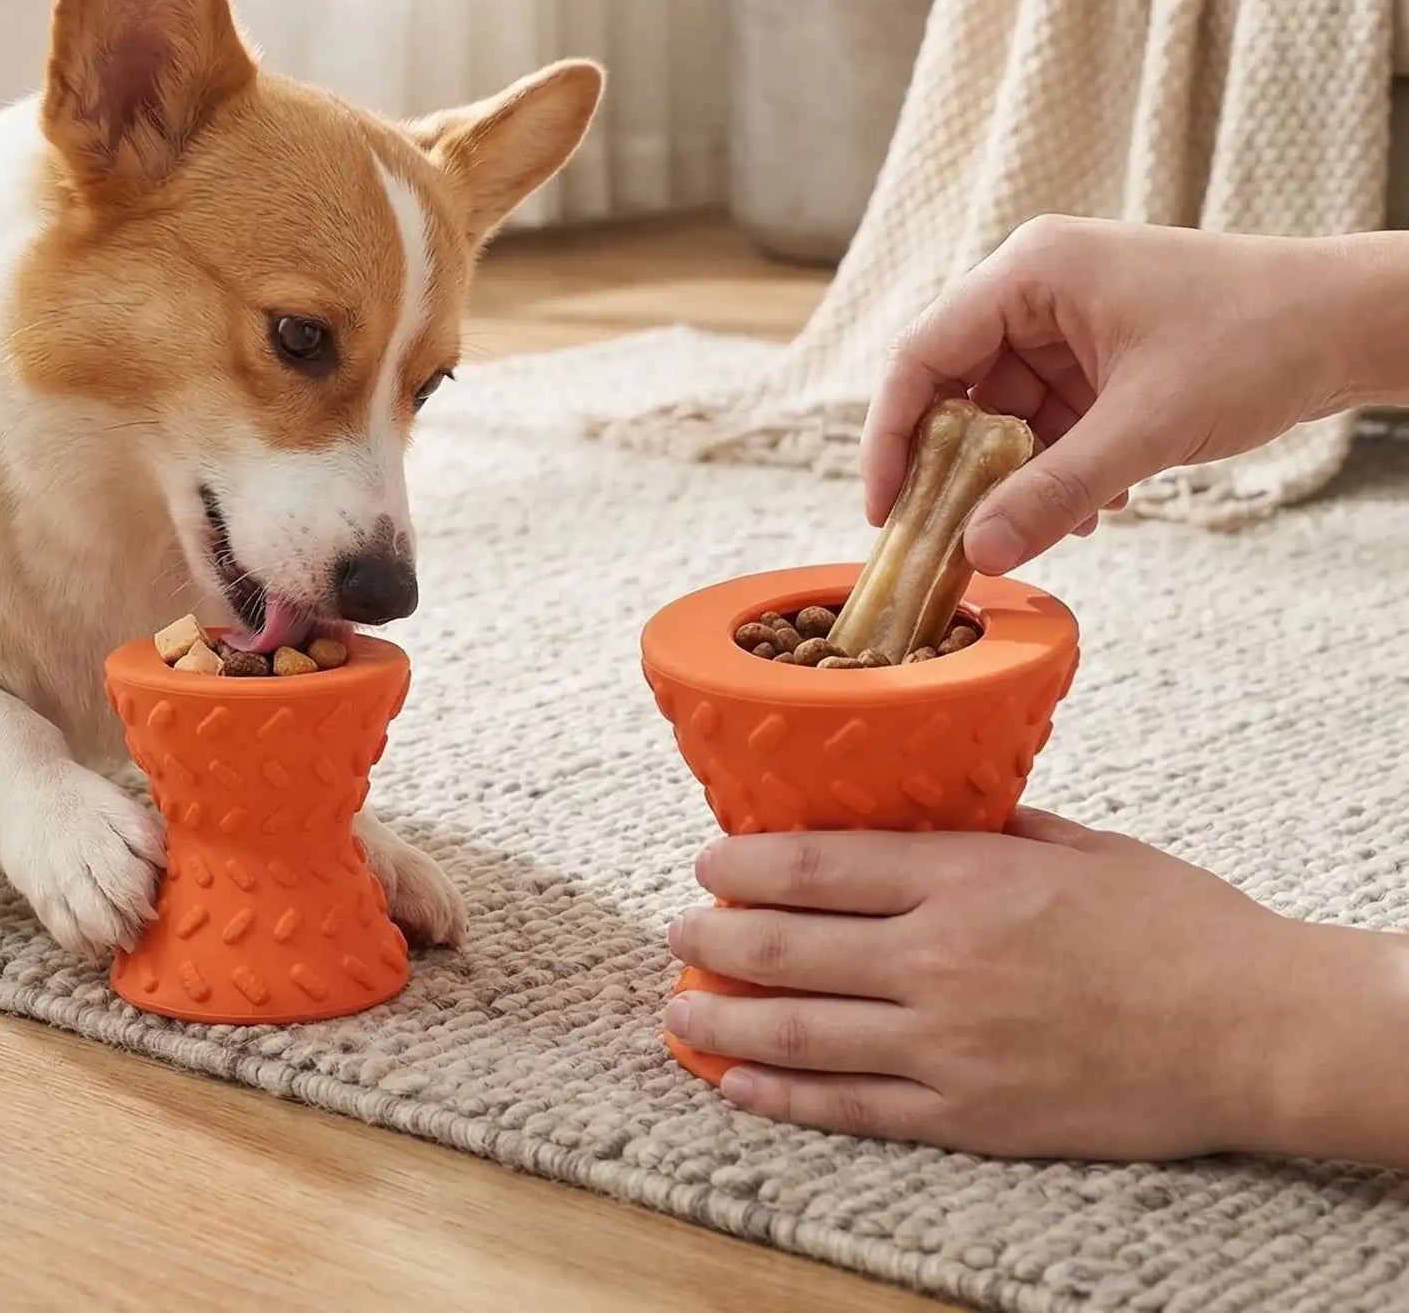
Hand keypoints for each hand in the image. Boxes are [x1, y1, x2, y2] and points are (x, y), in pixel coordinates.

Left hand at [666, 812, 1351, 1160]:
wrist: (1255, 1031)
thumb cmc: (1172, 924)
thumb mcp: (1071, 843)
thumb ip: (983, 828)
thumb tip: (912, 815)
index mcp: (964, 879)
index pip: (816, 866)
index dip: (743, 865)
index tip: (704, 861)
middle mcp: (940, 960)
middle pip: (788, 948)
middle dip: (714, 940)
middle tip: (675, 932)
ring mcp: (951, 1046)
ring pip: (802, 1034)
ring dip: (723, 1021)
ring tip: (677, 1008)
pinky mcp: (972, 1117)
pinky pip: (855, 1108)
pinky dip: (784, 1097)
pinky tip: (737, 1084)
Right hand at [862, 217, 1408, 572]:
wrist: (1352, 322)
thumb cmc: (1259, 337)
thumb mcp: (1147, 427)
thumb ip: (1056, 490)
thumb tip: (978, 549)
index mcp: (1029, 272)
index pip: (922, 355)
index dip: (893, 436)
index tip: (886, 510)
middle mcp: (1036, 287)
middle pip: (958, 386)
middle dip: (964, 467)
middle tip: (955, 535)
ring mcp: (1068, 319)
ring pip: (1007, 411)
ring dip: (1022, 475)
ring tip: (1056, 525)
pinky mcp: (1099, 351)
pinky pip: (1050, 417)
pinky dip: (1061, 465)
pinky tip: (1097, 506)